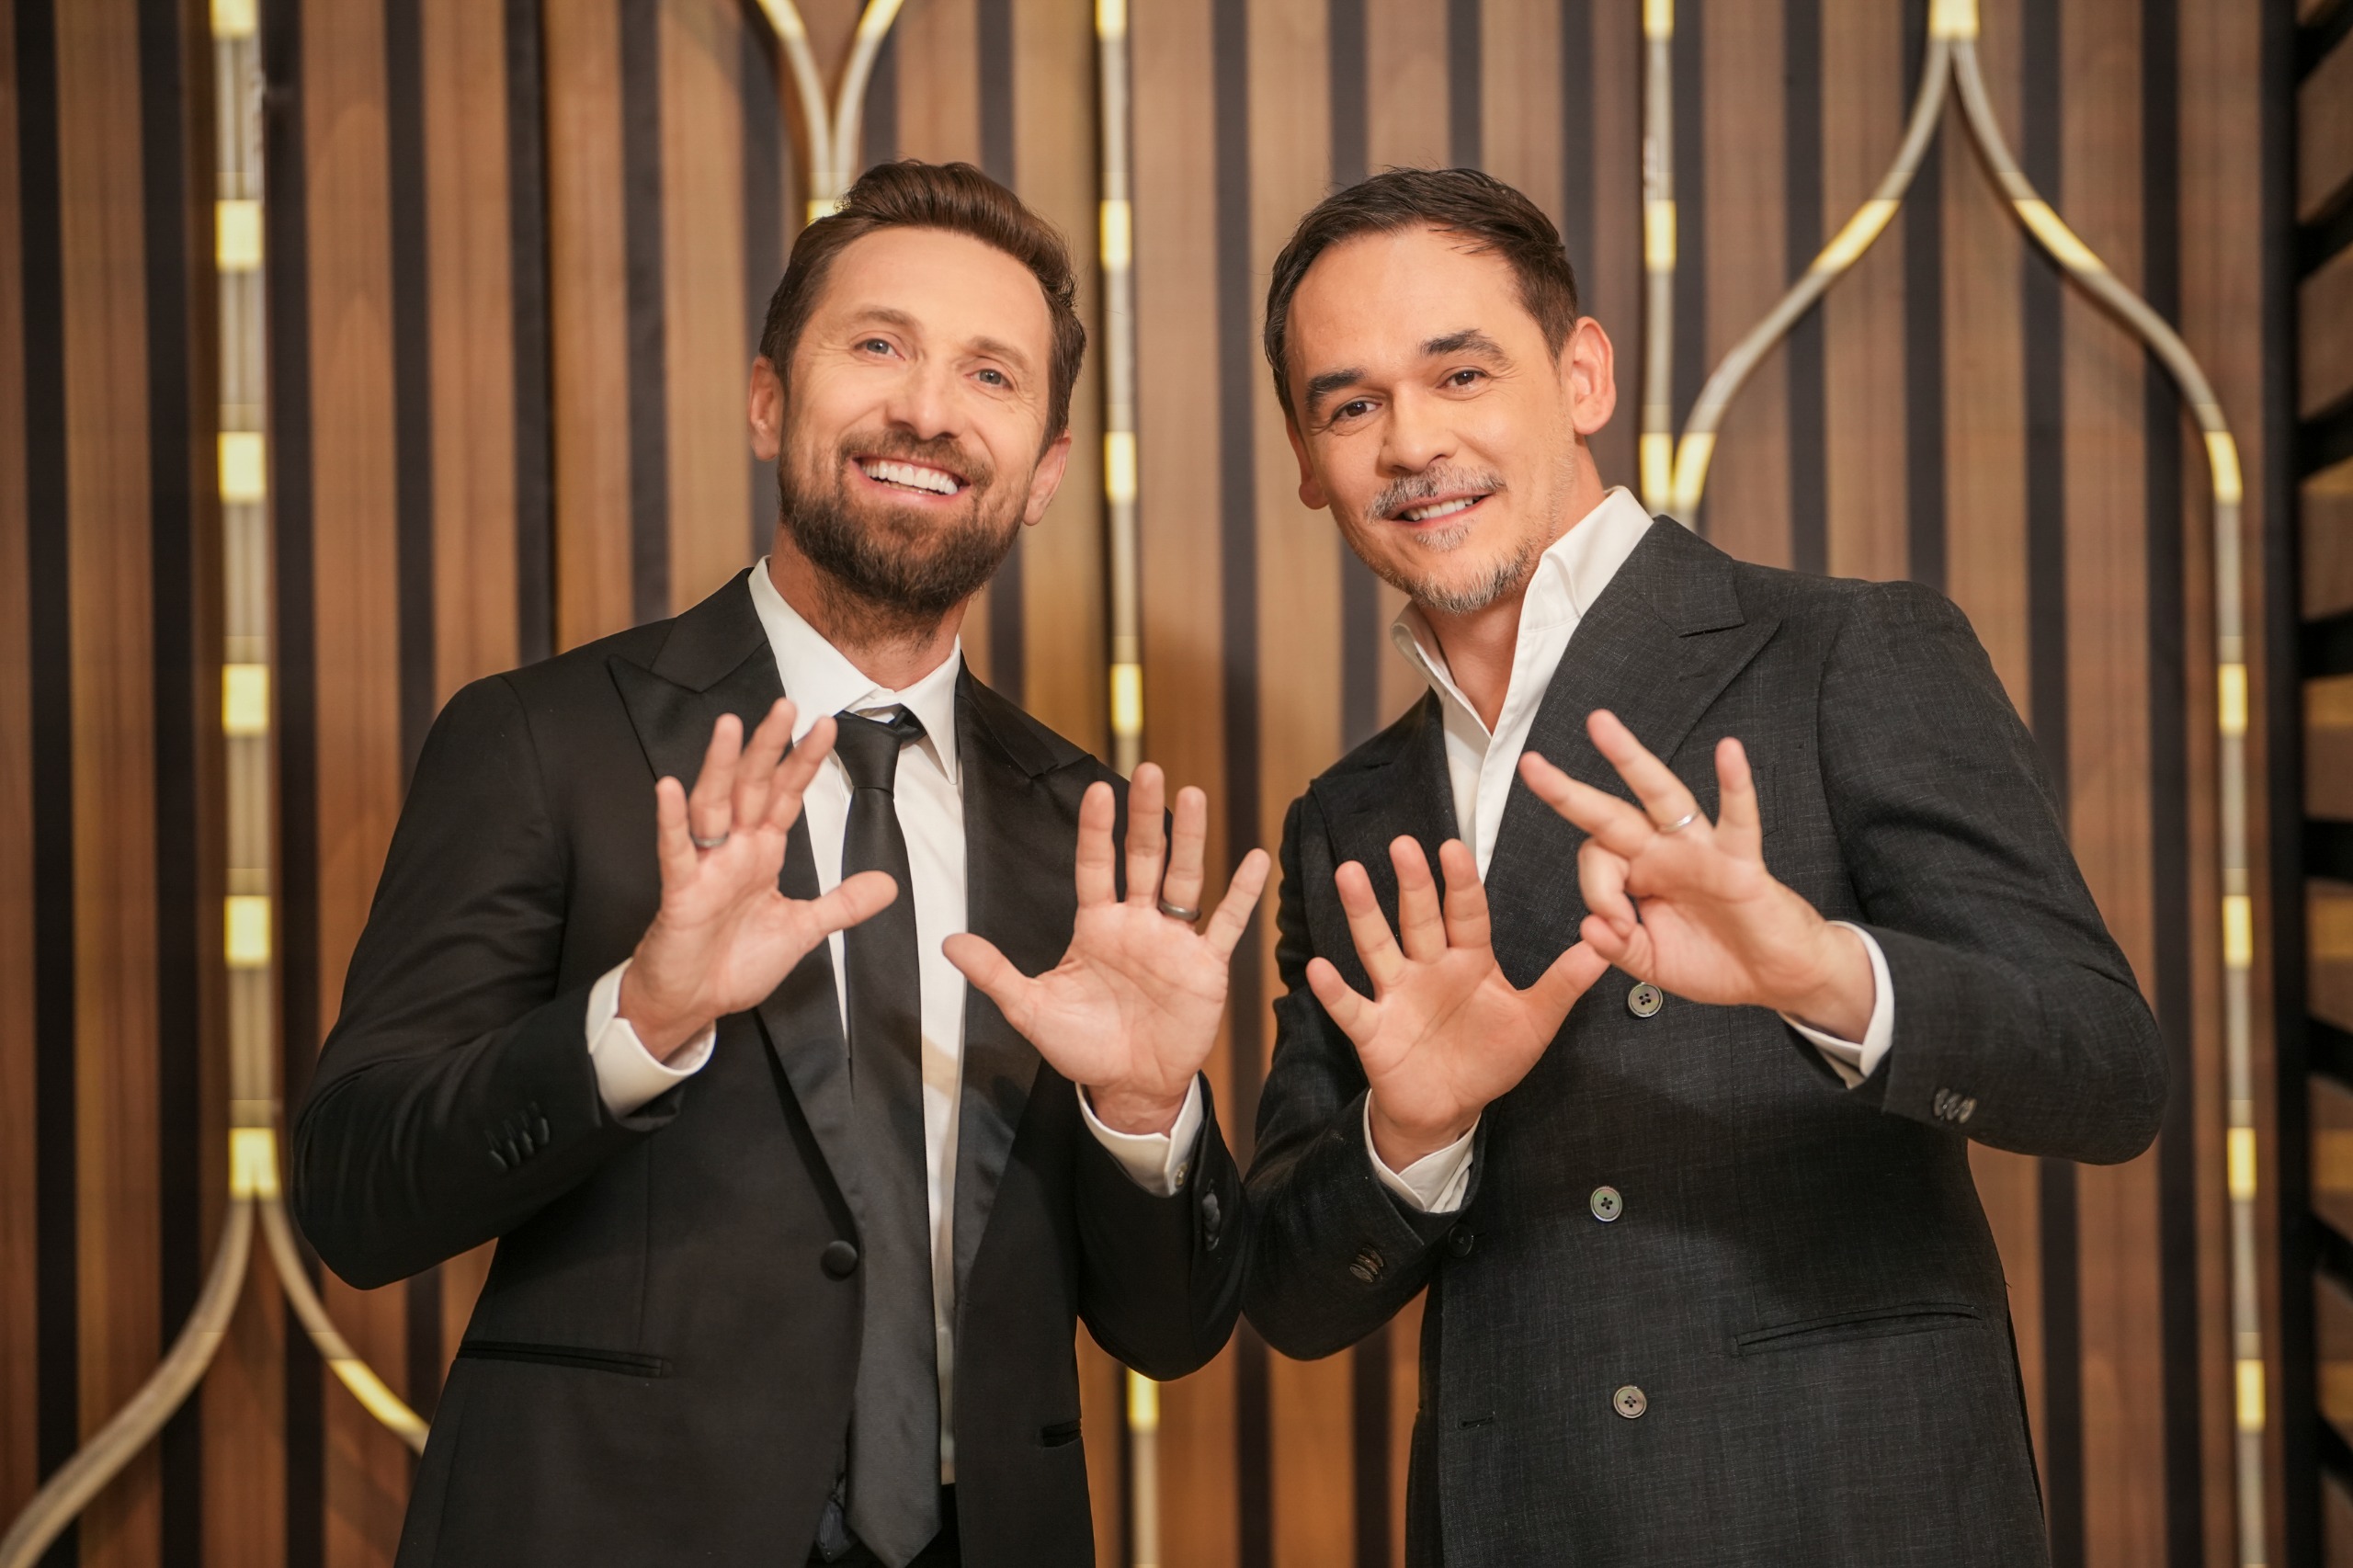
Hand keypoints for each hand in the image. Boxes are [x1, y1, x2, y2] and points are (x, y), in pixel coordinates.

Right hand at [618, 700, 896, 1058]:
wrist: (692, 1002)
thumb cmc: (734, 962)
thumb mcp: (802, 930)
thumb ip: (841, 904)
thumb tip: (888, 884)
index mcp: (762, 853)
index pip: (788, 796)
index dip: (805, 762)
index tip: (827, 725)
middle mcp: (734, 849)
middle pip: (753, 787)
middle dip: (770, 747)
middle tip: (786, 704)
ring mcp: (706, 867)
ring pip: (713, 804)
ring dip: (719, 766)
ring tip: (729, 725)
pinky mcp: (680, 892)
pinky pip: (676, 851)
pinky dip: (671, 821)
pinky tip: (669, 788)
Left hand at [945, 764, 1270, 1135]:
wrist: (1129, 1087)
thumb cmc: (1083, 1047)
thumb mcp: (1031, 1009)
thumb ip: (995, 973)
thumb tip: (948, 944)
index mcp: (1097, 926)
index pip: (1095, 867)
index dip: (1097, 831)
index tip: (1098, 791)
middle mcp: (1137, 923)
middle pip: (1143, 859)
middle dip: (1144, 816)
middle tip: (1147, 769)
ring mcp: (1174, 941)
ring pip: (1183, 879)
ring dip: (1190, 839)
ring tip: (1193, 795)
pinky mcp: (1205, 965)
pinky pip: (1227, 923)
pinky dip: (1243, 894)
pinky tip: (1255, 859)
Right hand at [1306, 837, 1606, 1171]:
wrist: (1449, 1108)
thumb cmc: (1490, 1058)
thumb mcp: (1534, 1021)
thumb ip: (1564, 982)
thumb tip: (1605, 942)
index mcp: (1469, 959)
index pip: (1467, 912)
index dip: (1461, 882)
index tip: (1454, 847)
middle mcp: (1429, 967)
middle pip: (1419, 918)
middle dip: (1413, 883)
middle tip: (1403, 845)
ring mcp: (1397, 995)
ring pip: (1378, 946)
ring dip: (1364, 913)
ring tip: (1349, 876)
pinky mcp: (1374, 1029)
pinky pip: (1352, 1007)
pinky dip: (1334, 990)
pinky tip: (1318, 968)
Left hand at [1517, 710, 1873, 1038]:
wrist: (1776, 980)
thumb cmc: (1716, 963)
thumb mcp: (1652, 962)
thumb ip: (1617, 948)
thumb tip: (1589, 929)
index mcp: (1639, 874)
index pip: (1596, 862)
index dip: (1596, 893)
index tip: (1616, 928)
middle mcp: (1664, 853)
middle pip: (1609, 814)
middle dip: (1568, 791)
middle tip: (1530, 764)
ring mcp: (1701, 851)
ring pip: (1662, 797)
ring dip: (1630, 760)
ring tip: (1601, 727)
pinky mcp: (1740, 863)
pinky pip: (1739, 819)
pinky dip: (1736, 786)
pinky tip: (1729, 753)